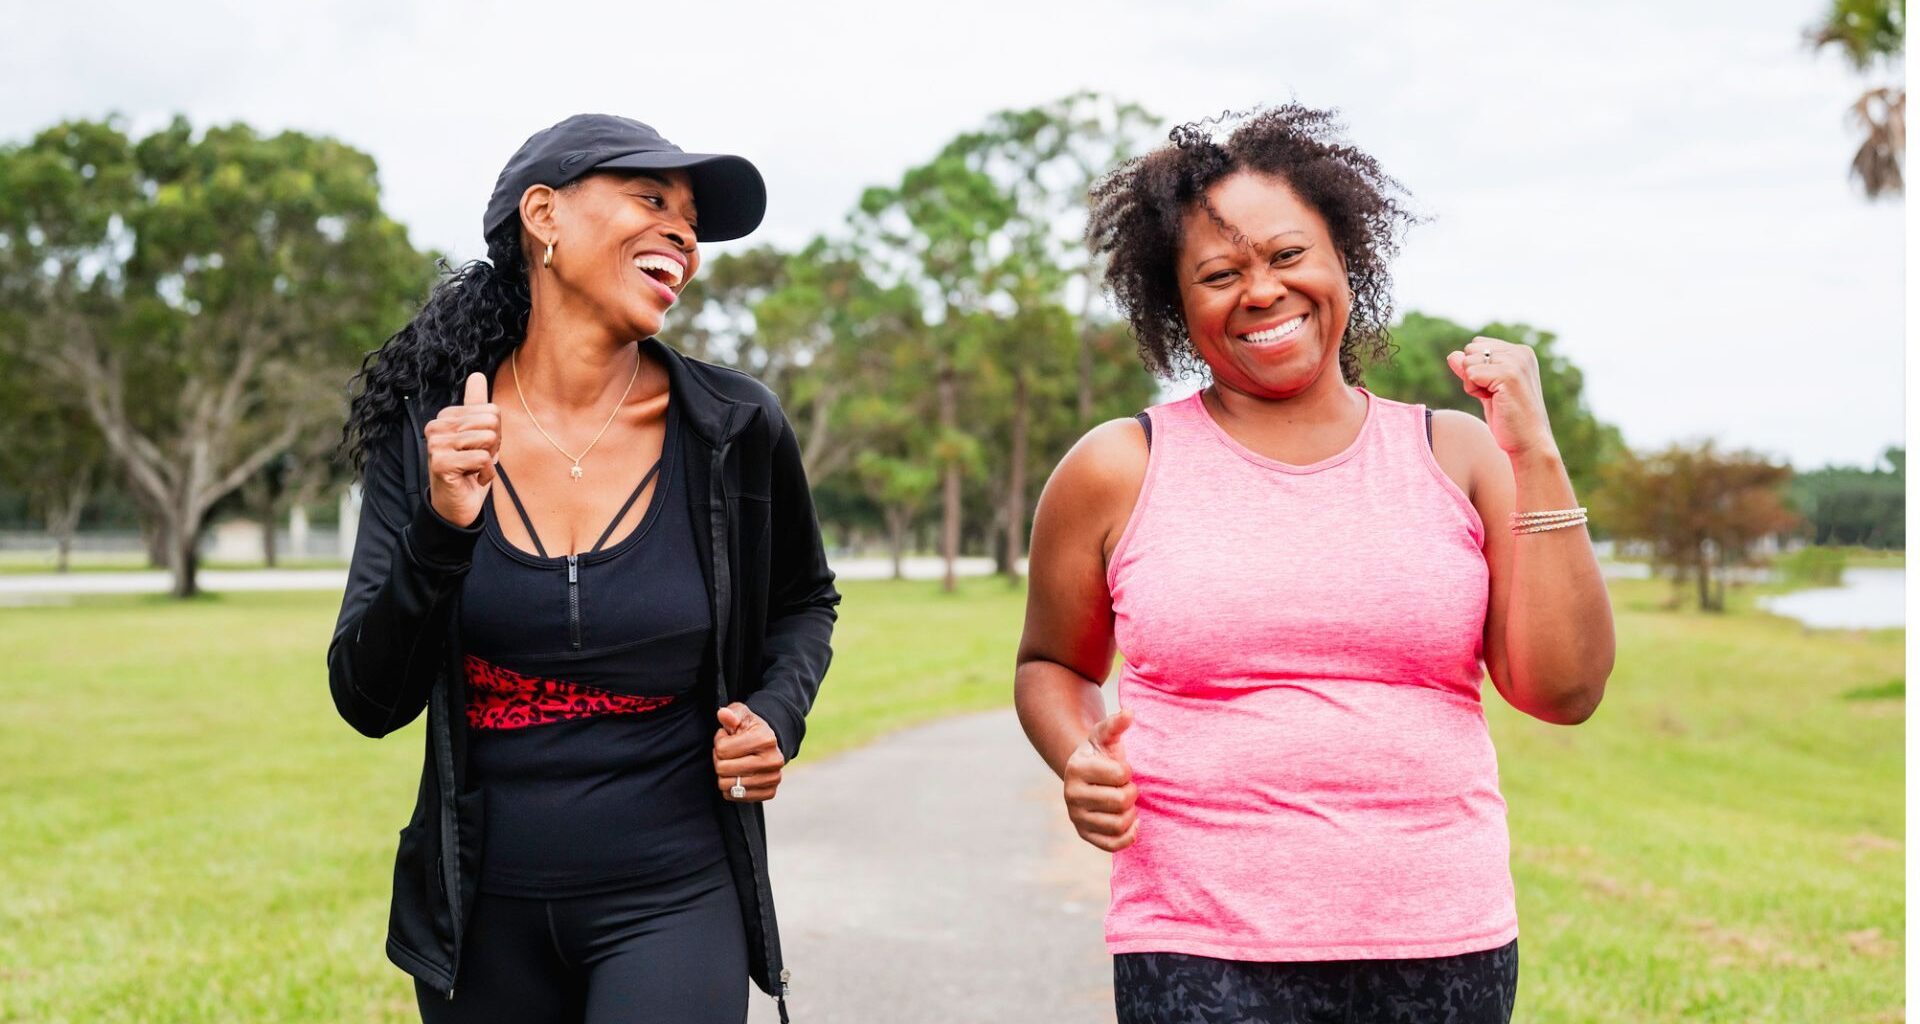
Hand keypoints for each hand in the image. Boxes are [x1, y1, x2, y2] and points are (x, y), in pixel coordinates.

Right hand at [424, 372, 500, 527]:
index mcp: (446, 417)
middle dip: (494, 445)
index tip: (480, 450)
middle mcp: (436, 427)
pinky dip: (486, 474)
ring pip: (487, 438)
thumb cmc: (469, 471)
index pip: (491, 411)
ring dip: (489, 460)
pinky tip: (473, 480)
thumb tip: (477, 375)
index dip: (495, 434)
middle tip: (478, 461)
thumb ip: (476, 406)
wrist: (457, 507)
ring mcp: (436, 444)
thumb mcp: (478, 437)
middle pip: (490, 421)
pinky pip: (482, 458)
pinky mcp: (441, 462)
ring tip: (474, 469)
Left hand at [714, 703, 783, 802]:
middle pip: (723, 768)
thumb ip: (731, 713)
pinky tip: (738, 775)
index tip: (727, 738)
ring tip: (733, 763)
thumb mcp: (741, 715)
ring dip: (724, 775)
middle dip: (719, 759)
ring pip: (726, 785)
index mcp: (766, 739)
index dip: (719, 742)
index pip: (722, 749)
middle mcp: (773, 760)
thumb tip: (723, 714)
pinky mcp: (770, 792)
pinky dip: (731, 788)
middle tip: (728, 753)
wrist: (769, 745)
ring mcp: (773, 778)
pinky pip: (735, 797)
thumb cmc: (750, 729)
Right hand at [1063, 709, 1137, 851]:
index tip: (1121, 769)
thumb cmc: (1101, 754)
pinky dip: (1129, 835)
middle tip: (1125, 786)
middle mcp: (1071, 794)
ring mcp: (1077, 817)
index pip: (1121, 774)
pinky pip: (1114, 844)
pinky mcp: (1085, 835)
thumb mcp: (1105, 737)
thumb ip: (1116, 724)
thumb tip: (1129, 713)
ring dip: (1131, 812)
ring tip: (1125, 801)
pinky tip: (1131, 821)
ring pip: (1120, 823)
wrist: (1087, 777)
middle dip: (1131, 792)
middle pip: (1122, 801)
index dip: (1128, 771)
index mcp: (1077, 768)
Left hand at [1445, 337, 1557, 458]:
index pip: (1476, 345)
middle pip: (1469, 351)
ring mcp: (1516, 362)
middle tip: (1494, 395)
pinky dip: (1474, 391)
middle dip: (1472, 374)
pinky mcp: (1508, 375)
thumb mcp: (1486, 388)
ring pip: (1468, 361)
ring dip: (1473, 384)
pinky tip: (1494, 402)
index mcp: (1519, 352)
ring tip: (1495, 399)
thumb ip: (1471, 369)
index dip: (1476, 369)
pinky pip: (1470, 374)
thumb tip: (1452, 355)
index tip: (1495, 388)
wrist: (1528, 441)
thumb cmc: (1507, 418)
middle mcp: (1520, 352)